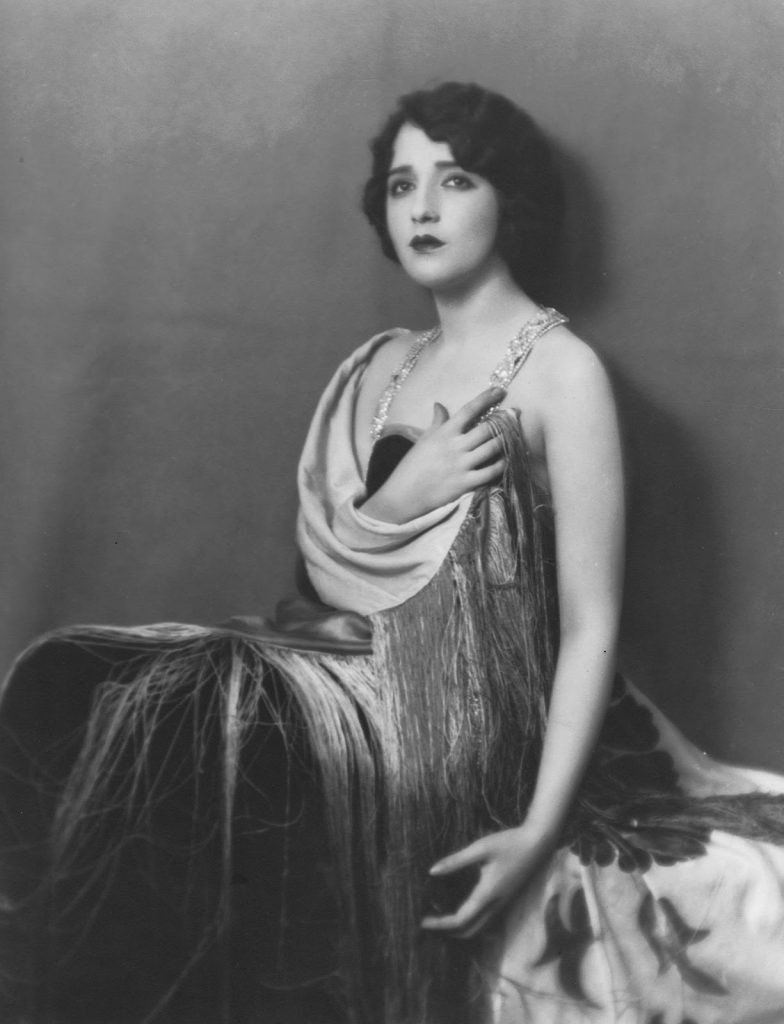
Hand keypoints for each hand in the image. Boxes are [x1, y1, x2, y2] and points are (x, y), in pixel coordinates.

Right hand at [362, 387, 507, 523]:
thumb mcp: (424, 439)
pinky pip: (491, 472)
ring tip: (514, 434)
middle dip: (505, 419)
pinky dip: (502, 464)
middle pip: (487, 428)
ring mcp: (461, 465)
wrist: (404, 494)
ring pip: (493, 448)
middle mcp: (455, 446)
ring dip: (506, 440)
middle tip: (515, 414)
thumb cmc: (413, 465)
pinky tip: (507, 459)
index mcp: (444, 432)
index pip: (469, 410)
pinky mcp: (465, 483)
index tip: (500, 391)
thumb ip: (437, 422)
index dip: (486, 398)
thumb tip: (439, 405)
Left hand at [420, 823, 554, 938]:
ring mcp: (502, 904)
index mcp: (487, 895)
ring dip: (458, 929)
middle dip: (447, 932)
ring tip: (439, 917)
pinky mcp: (505, 900)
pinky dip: (470, 922)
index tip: (422, 921)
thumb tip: (431, 871)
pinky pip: (485, 921)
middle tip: (427, 923)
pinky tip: (460, 910)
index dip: (440, 924)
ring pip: (478, 928)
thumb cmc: (508, 843)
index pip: (460, 920)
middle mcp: (496, 905)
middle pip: (469, 932)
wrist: (538, 844)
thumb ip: (456, 861)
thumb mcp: (480, 848)